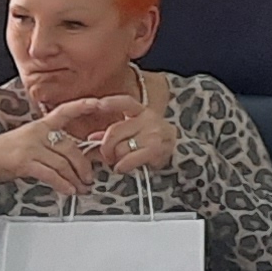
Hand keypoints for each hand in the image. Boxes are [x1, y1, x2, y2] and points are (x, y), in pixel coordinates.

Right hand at [0, 111, 99, 195]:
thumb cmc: (8, 151)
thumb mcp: (31, 140)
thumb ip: (52, 145)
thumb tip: (75, 159)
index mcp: (41, 125)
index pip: (65, 111)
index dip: (82, 106)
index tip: (99, 103)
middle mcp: (38, 133)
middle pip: (70, 148)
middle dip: (84, 166)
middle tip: (89, 179)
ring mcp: (31, 147)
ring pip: (63, 163)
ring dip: (75, 180)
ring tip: (81, 189)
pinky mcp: (25, 162)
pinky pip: (50, 174)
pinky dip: (62, 184)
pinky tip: (68, 191)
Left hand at [53, 88, 176, 176]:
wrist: (179, 155)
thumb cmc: (151, 143)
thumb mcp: (133, 133)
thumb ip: (113, 134)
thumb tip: (92, 138)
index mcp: (141, 111)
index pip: (125, 102)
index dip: (111, 103)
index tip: (97, 105)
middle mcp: (148, 119)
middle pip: (114, 131)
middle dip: (105, 147)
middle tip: (107, 156)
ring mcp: (154, 134)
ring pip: (120, 148)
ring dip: (116, 159)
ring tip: (119, 162)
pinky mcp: (157, 149)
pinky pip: (129, 159)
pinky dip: (122, 165)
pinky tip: (122, 168)